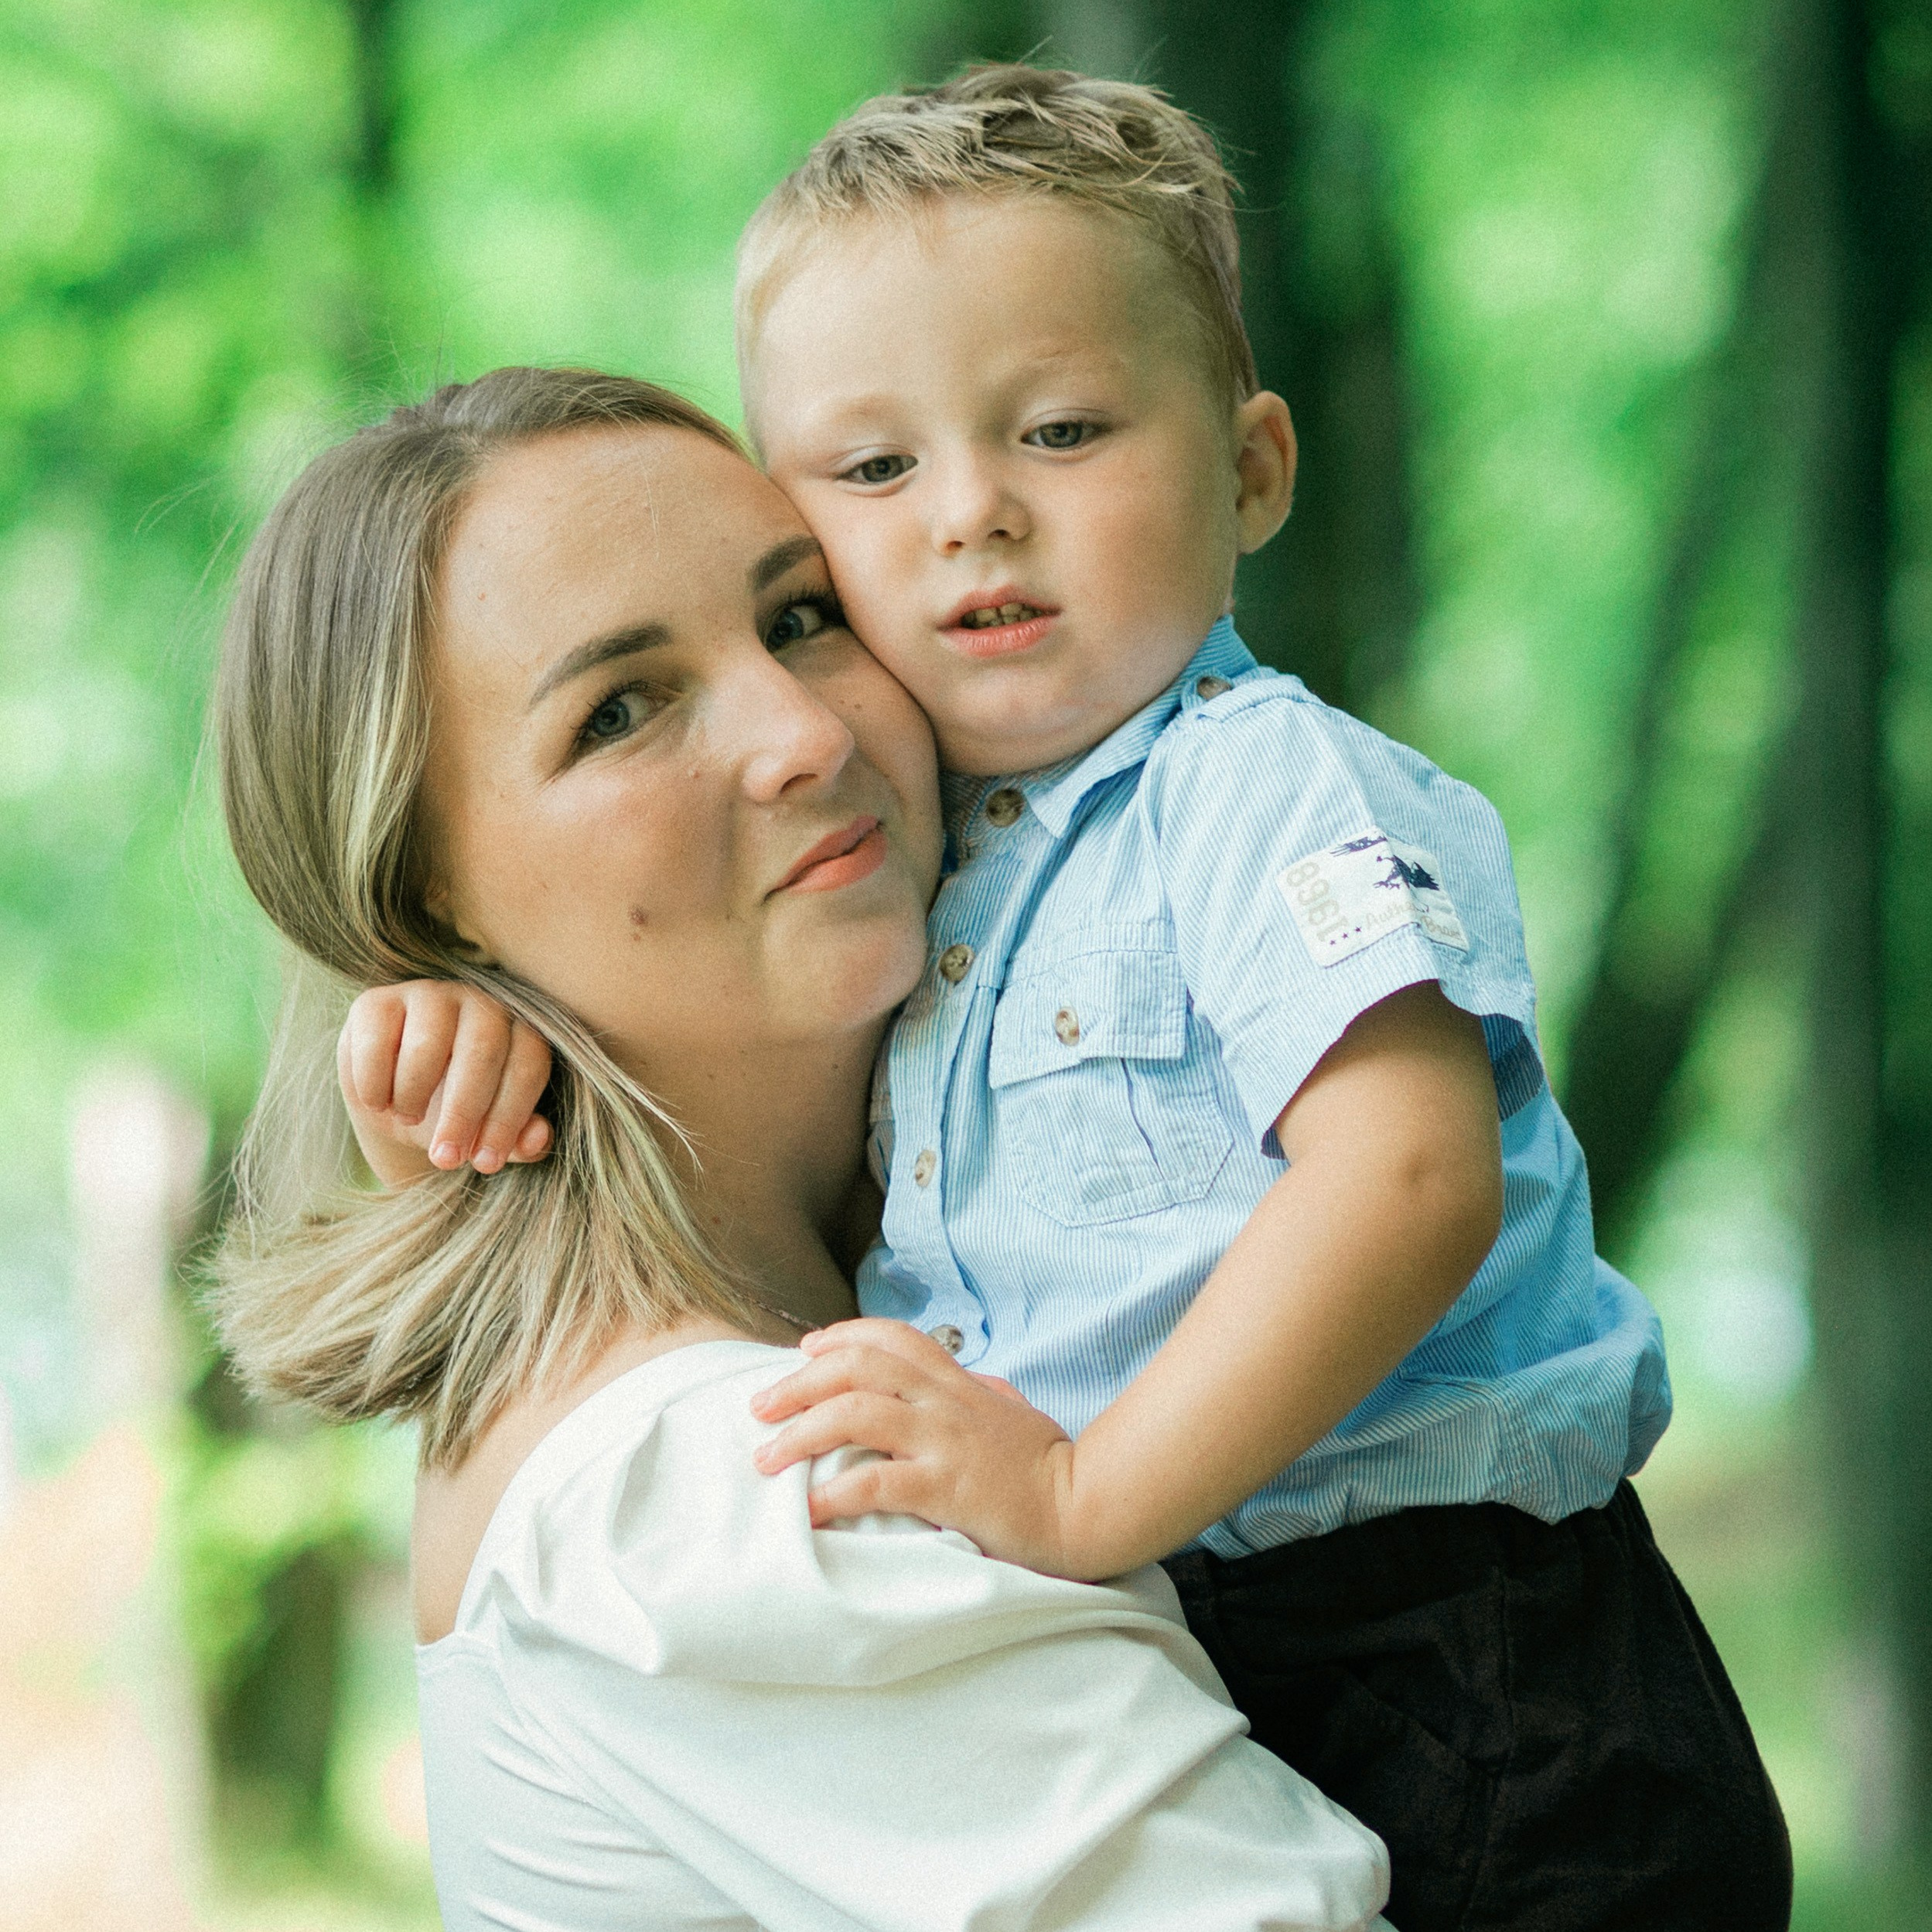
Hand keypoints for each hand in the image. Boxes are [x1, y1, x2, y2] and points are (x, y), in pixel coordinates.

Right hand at [338, 981, 552, 1186]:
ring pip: (428, 1042)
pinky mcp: (377, 1001)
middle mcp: (480, 1004)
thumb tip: (536, 1140)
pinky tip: (378, 1103)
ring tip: (409, 1119)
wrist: (393, 1100)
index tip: (484, 1162)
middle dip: (463, 1112)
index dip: (508, 1119)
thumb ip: (518, 1140)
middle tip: (445, 1158)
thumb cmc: (452, 1112)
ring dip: (414, 1094)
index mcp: (519, 1031)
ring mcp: (428, 996)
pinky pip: (376, 1039)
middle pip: (482, 1051)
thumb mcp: (486, 1133)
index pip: (527, 1067)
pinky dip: (373, 1082)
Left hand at [749, 1319, 1085, 1574]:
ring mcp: (944, 1443)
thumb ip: (985, 1394)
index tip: (803, 1351)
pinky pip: (876, 1483)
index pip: (891, 1337)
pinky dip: (832, 1494)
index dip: (840, 1336)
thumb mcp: (1012, 1412)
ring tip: (766, 1458)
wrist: (1088, 1504)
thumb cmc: (1049, 1464)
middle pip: (857, 1367)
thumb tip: (978, 1384)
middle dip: (799, 1382)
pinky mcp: (946, 1489)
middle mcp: (944, 1403)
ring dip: (800, 1433)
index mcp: (957, 1383)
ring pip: (855, 1414)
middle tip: (759, 1406)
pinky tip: (807, 1509)